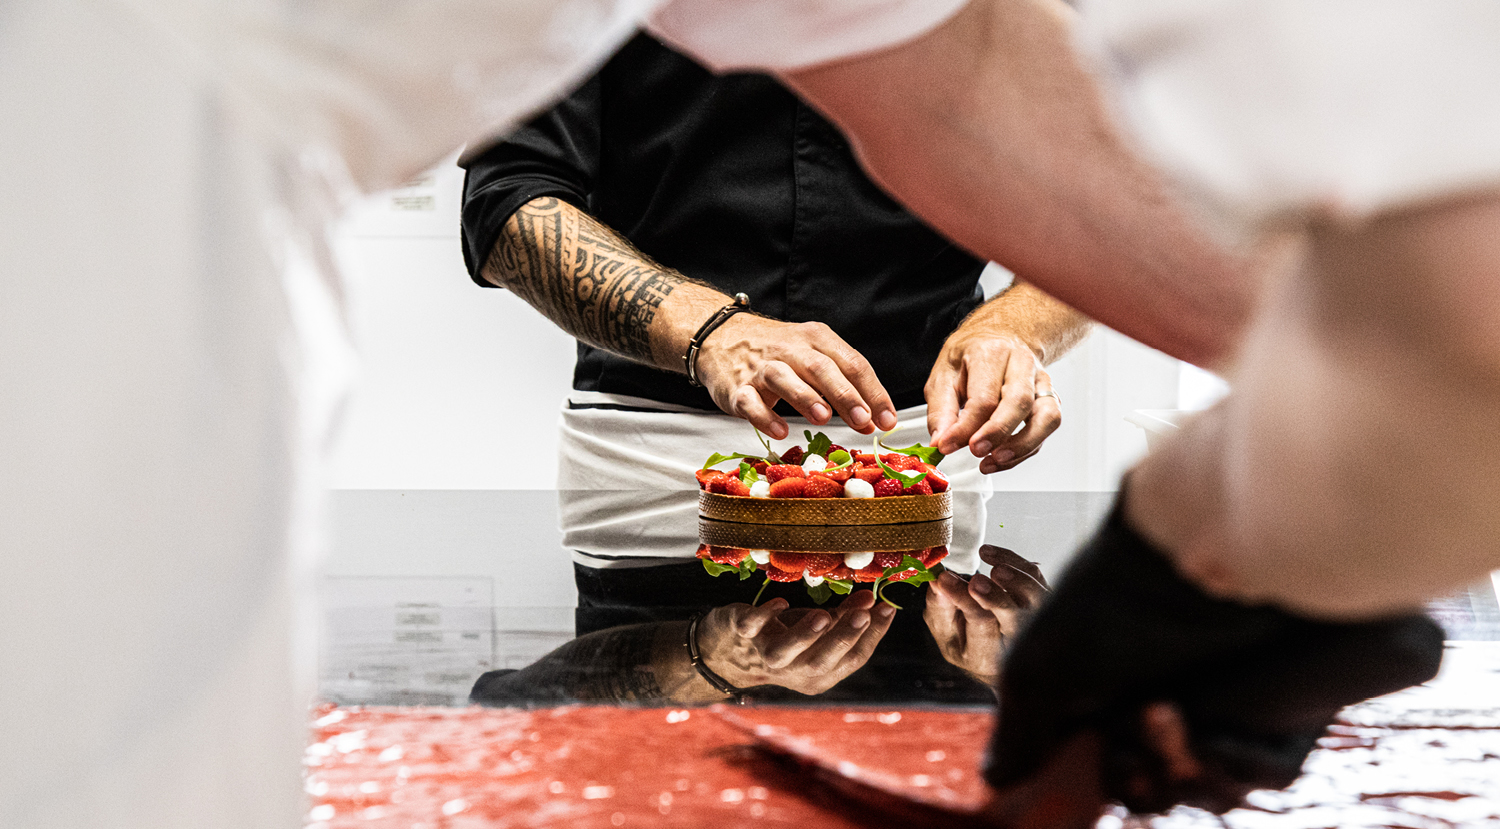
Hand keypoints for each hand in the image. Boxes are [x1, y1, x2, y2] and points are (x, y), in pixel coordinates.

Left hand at [693, 590, 895, 695]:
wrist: (725, 651)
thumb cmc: (780, 636)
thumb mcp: (817, 628)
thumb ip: (845, 615)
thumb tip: (874, 598)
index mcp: (819, 674)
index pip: (852, 659)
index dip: (872, 635)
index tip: (888, 607)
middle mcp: (793, 671)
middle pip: (822, 661)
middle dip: (844, 637)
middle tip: (865, 613)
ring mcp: (764, 655)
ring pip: (785, 653)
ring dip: (805, 635)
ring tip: (824, 615)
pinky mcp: (740, 633)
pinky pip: (751, 628)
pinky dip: (764, 616)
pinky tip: (780, 603)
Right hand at [694, 313, 897, 438]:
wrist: (722, 338)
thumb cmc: (778, 353)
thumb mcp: (813, 356)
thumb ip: (842, 385)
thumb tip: (872, 419)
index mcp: (816, 339)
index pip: (851, 363)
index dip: (873, 392)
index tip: (888, 419)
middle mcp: (790, 350)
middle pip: (821, 368)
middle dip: (845, 395)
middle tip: (864, 420)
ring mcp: (761, 368)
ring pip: (784, 378)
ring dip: (805, 397)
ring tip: (824, 418)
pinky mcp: (737, 388)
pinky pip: (750, 401)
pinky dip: (765, 417)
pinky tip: (781, 431)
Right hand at [924, 545, 1048, 684]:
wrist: (997, 647)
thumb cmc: (968, 640)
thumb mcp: (946, 632)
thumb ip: (939, 608)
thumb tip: (937, 580)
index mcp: (988, 655)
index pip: (980, 625)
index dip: (962, 600)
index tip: (944, 579)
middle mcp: (1017, 641)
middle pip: (1015, 620)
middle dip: (995, 597)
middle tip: (976, 581)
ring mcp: (1037, 621)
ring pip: (1035, 598)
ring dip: (1016, 579)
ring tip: (994, 568)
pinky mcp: (1045, 601)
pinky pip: (1035, 577)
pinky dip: (1015, 561)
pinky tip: (989, 555)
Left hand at [925, 331, 1060, 472]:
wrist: (999, 337)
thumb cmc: (970, 357)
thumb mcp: (943, 375)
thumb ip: (941, 411)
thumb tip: (941, 441)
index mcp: (990, 353)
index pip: (983, 396)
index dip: (965, 428)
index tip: (947, 445)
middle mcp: (1021, 363)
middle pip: (1018, 402)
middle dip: (997, 433)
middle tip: (975, 451)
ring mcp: (1040, 381)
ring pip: (1046, 416)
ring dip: (1022, 445)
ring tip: (994, 460)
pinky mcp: (1050, 398)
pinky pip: (1047, 427)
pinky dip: (1027, 448)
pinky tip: (1004, 457)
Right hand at [983, 493, 1443, 819]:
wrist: (1197, 555)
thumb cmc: (1107, 604)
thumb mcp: (1038, 669)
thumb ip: (1018, 730)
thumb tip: (992, 783)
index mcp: (1110, 697)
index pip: (1100, 766)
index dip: (1091, 782)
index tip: (1088, 775)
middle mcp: (1167, 706)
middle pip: (1152, 788)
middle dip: (1138, 787)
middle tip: (1133, 766)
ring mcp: (1226, 713)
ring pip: (1206, 791)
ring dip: (1183, 775)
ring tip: (1166, 718)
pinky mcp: (1280, 715)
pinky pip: (1263, 774)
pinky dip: (1233, 764)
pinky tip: (1208, 732)